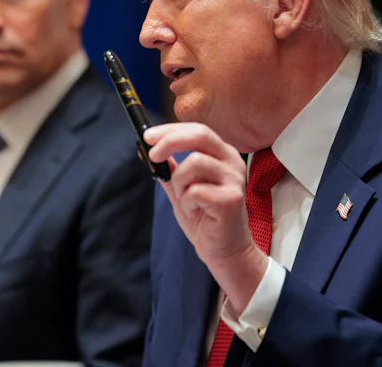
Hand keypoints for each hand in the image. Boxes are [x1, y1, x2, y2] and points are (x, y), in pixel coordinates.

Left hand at [144, 122, 268, 313]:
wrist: (224, 252)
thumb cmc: (205, 220)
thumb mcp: (182, 190)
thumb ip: (169, 170)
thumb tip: (147, 151)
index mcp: (223, 156)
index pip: (198, 130)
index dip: (171, 130)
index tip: (148, 136)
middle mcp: (232, 163)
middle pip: (200, 134)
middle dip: (170, 141)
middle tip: (153, 155)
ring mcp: (234, 180)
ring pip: (194, 163)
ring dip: (179, 182)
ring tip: (185, 200)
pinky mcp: (231, 199)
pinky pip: (196, 190)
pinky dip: (186, 202)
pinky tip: (195, 212)